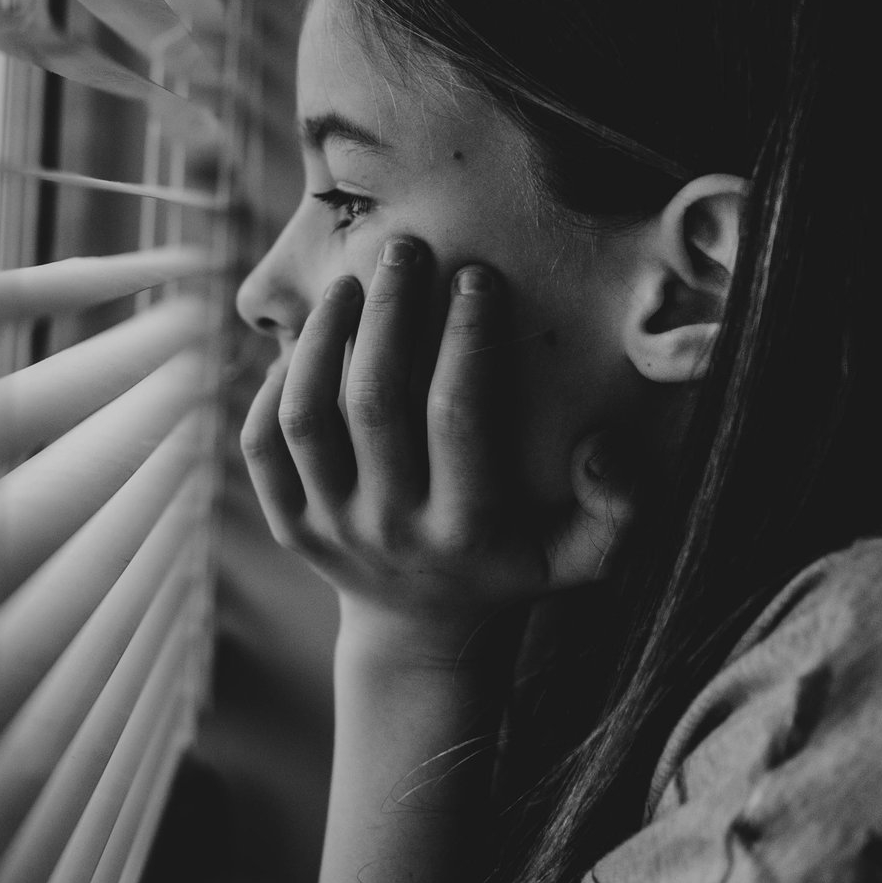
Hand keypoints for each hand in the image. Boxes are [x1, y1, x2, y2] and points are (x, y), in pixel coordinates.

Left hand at [238, 237, 628, 656]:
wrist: (422, 633)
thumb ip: (620, 509)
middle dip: (390, 314)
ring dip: (320, 341)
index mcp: (466, 530)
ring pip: (304, 419)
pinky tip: (302, 344)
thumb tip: (602, 446)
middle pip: (374, 404)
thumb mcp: (582, 557)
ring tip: (347, 284)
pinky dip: (272, 388)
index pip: (459, 416)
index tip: (477, 274)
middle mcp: (391, 529)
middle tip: (405, 248)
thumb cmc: (514, 568)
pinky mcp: (288, 525)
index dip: (467, 337)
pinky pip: (262, 446)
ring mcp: (330, 529)